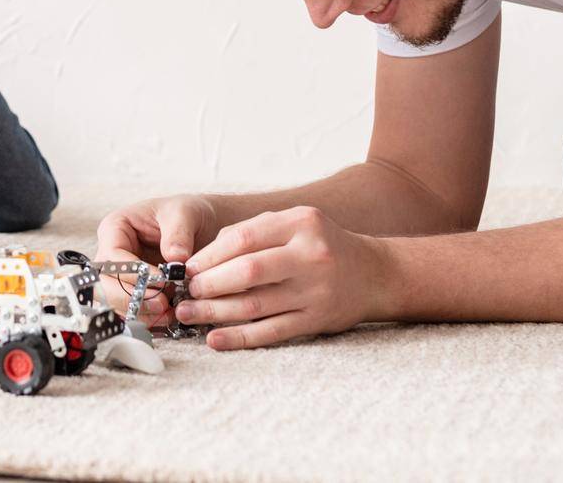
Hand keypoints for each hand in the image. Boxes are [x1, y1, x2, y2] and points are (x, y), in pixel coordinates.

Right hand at [95, 194, 219, 323]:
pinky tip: (167, 317)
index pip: (113, 256)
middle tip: (161, 303)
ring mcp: (121, 276)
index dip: (133, 272)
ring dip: (140, 311)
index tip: (162, 280)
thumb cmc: (184, 214)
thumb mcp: (183, 213)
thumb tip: (175, 257)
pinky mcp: (134, 292)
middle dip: (131, 297)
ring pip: (115, 302)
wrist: (200, 227)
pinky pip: (131, 311)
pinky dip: (147, 318)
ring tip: (168, 311)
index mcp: (115, 229)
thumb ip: (178, 233)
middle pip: (105, 284)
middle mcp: (112, 254)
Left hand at [180, 206, 392, 349]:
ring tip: (189, 314)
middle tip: (187, 292)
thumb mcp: (295, 224)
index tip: (189, 268)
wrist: (376, 274)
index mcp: (301, 223)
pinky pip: (271, 332)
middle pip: (248, 272)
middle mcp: (310, 256)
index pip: (244, 238)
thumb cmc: (322, 246)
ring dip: (215, 312)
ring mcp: (315, 291)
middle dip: (210, 284)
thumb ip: (254, 232)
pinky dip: (240, 338)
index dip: (210, 255)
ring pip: (255, 305)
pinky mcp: (316, 320)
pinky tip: (216, 339)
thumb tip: (204, 257)